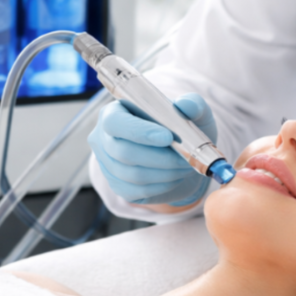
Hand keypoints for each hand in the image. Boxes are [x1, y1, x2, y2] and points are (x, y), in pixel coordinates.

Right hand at [88, 92, 217, 206]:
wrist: (179, 153)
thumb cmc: (180, 126)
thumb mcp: (191, 111)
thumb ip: (192, 104)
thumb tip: (185, 104)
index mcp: (113, 112)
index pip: (114, 122)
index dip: (138, 131)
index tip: (167, 137)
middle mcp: (103, 138)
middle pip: (123, 152)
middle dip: (160, 157)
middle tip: (186, 158)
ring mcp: (107, 164)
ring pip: (132, 174)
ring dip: (165, 173)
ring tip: (185, 166)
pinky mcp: (117, 186)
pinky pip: (137, 191)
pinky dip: (161, 185)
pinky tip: (175, 176)